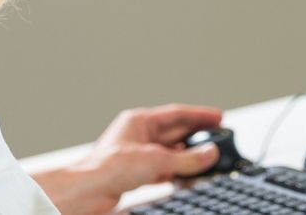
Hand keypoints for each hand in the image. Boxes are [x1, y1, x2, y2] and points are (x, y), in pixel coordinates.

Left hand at [31, 104, 222, 213]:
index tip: (217, 117)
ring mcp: (136, 155)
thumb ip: (187, 158)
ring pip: (169, 153)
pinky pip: (162, 169)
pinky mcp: (134, 173)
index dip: (200, 115)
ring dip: (188, 157)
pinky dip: (177, 172)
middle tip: (218, 139)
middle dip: (197, 137)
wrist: (88, 192)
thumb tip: (209, 153)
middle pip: (174, 133)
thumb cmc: (108, 167)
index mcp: (139, 121)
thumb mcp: (156, 159)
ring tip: (207, 160)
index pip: (176, 113)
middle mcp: (137, 136)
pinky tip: (187, 176)